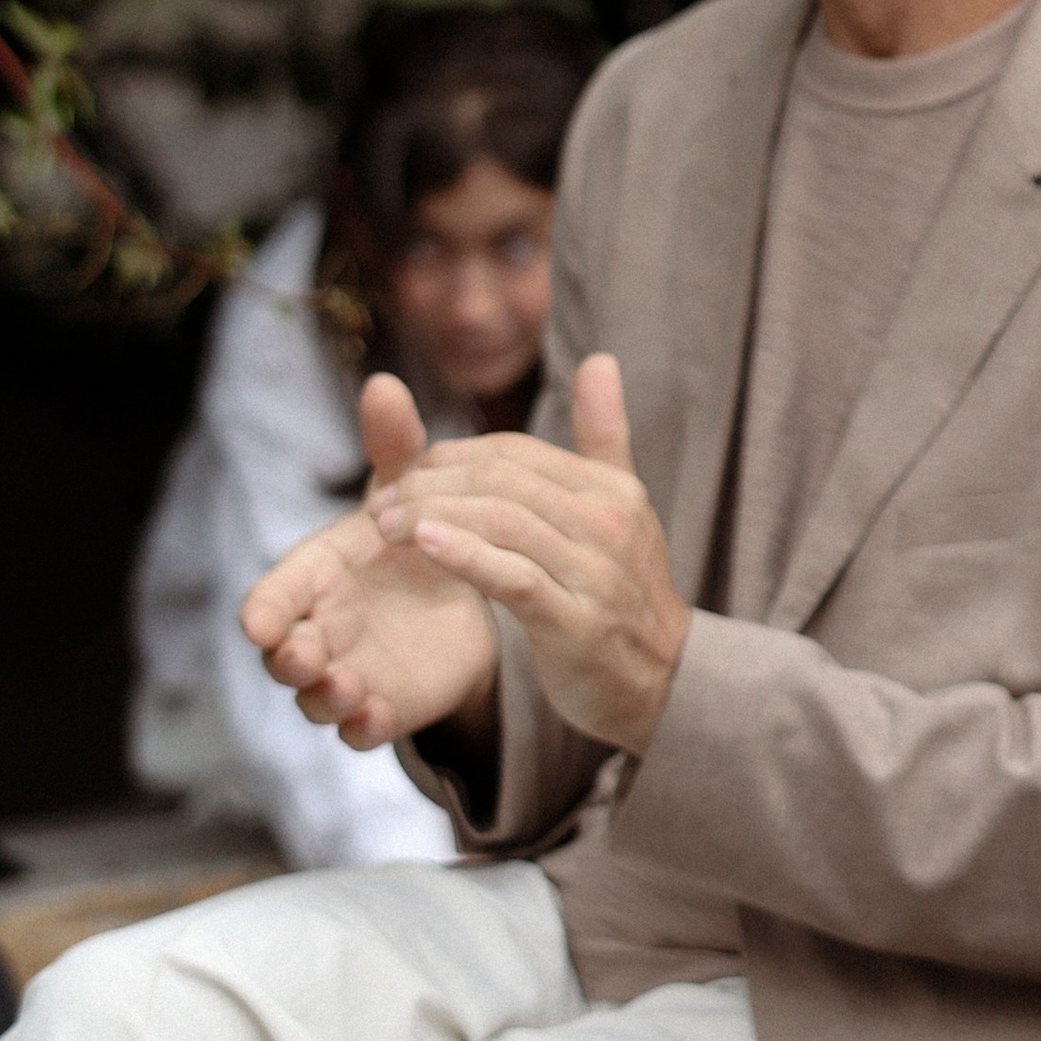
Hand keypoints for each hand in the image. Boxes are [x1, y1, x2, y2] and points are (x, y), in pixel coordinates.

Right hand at [239, 374, 499, 748]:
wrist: (461, 594)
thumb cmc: (412, 535)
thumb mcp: (409, 490)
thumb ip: (394, 447)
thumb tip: (386, 383)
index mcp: (311, 577)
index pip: (269, 598)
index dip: (263, 611)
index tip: (262, 622)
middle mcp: (316, 630)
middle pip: (282, 656)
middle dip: (288, 658)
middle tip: (306, 654)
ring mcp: (345, 673)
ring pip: (318, 699)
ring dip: (327, 697)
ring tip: (350, 686)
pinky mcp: (383, 707)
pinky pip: (362, 730)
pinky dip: (365, 726)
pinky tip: (381, 715)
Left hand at [367, 355, 692, 754]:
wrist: (663, 680)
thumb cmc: (624, 593)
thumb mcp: (622, 507)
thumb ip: (604, 435)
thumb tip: (599, 360)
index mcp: (611, 489)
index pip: (515, 452)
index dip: (452, 456)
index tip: (405, 473)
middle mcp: (606, 522)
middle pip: (501, 481)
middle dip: (430, 485)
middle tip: (377, 501)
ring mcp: (594, 572)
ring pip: (501, 523)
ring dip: (432, 518)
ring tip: (383, 526)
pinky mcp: (575, 622)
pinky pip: (513, 577)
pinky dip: (467, 556)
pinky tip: (425, 547)